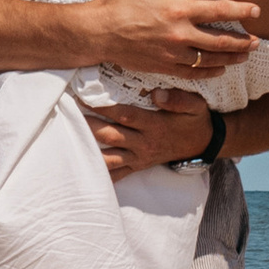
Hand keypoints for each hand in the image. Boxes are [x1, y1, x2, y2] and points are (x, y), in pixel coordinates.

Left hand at [79, 88, 215, 176]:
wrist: (202, 143)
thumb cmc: (194, 119)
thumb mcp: (194, 105)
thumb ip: (177, 99)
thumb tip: (156, 94)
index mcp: (154, 125)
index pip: (124, 115)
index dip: (102, 107)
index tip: (83, 97)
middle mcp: (144, 144)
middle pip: (110, 136)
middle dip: (87, 125)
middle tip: (66, 113)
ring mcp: (139, 157)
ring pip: (108, 157)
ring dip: (87, 149)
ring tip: (67, 139)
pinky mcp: (137, 166)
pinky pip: (117, 174)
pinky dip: (99, 174)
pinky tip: (80, 171)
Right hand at [81, 0, 258, 76]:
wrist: (98, 32)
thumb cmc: (118, 1)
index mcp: (178, 10)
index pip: (219, 11)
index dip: (241, 11)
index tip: (256, 11)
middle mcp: (180, 35)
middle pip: (221, 41)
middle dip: (243, 42)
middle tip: (257, 42)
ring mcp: (173, 54)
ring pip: (211, 60)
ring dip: (231, 59)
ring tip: (245, 56)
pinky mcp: (164, 68)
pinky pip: (193, 74)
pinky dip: (210, 73)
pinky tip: (219, 70)